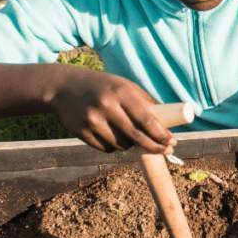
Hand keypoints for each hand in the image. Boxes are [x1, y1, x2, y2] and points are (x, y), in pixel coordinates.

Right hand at [49, 67, 175, 154]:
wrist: (65, 87)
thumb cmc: (103, 86)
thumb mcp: (125, 86)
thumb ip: (145, 101)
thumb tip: (168, 121)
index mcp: (121, 92)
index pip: (146, 119)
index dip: (161, 134)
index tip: (172, 141)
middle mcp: (106, 106)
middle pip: (136, 136)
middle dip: (154, 147)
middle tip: (166, 151)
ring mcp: (92, 121)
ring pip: (121, 145)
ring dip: (132, 146)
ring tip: (133, 137)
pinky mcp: (81, 132)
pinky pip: (106, 148)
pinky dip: (115, 146)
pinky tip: (114, 136)